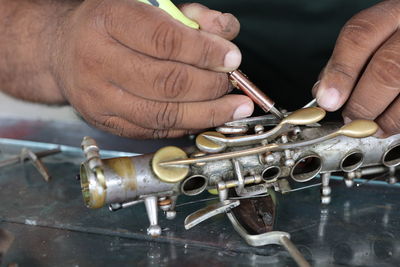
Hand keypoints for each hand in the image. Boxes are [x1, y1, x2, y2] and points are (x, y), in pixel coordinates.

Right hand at [52, 1, 252, 138]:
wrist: (64, 50)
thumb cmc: (111, 25)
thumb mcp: (148, 4)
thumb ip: (191, 16)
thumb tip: (225, 33)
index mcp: (109, 19)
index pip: (165, 40)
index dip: (205, 52)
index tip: (232, 58)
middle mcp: (99, 59)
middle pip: (167, 82)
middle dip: (210, 86)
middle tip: (231, 84)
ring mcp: (99, 96)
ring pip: (163, 113)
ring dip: (206, 113)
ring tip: (232, 107)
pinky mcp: (106, 121)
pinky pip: (154, 130)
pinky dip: (186, 125)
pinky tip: (204, 117)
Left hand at [313, 0, 399, 136]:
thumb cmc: (396, 42)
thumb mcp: (374, 38)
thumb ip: (348, 61)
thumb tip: (324, 92)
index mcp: (392, 14)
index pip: (359, 36)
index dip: (340, 72)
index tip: (327, 100)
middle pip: (387, 69)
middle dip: (362, 103)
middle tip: (349, 119)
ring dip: (383, 118)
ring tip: (370, 127)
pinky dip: (399, 121)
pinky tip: (389, 124)